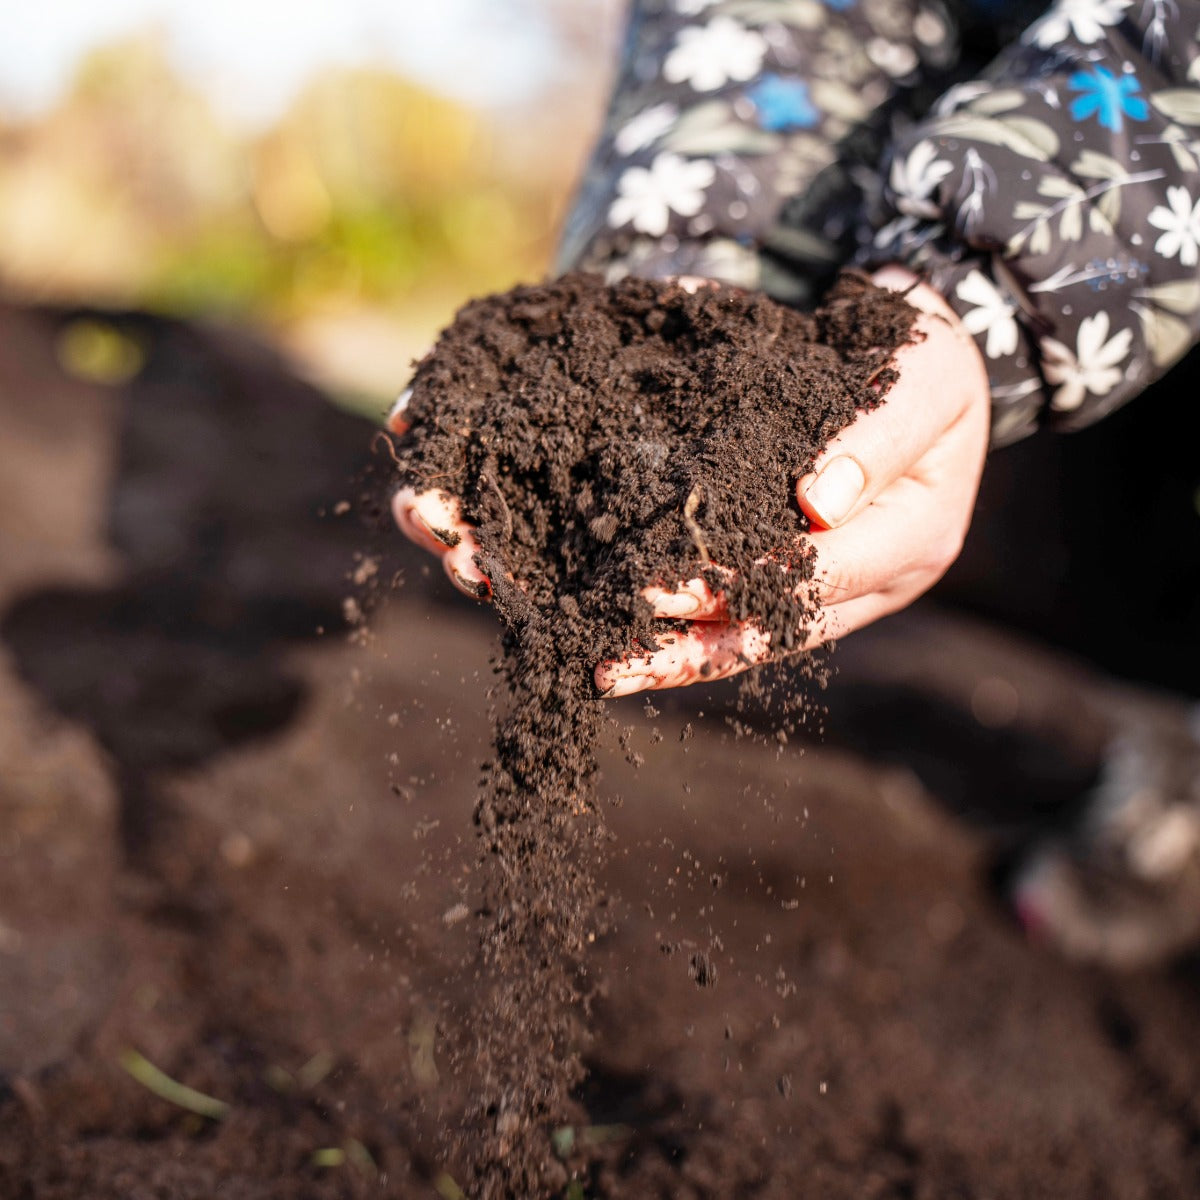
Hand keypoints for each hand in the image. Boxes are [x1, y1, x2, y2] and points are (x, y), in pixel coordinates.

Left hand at [594, 266, 990, 696]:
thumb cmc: (926, 364)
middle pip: (783, 627)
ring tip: (613, 672)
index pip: (824, 573)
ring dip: (684, 657)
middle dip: (698, 641)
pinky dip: (693, 633)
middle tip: (619, 654)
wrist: (924, 368)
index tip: (670, 585)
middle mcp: (881, 581)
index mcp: (916, 536)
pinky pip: (750, 617)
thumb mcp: (923, 380)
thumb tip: (817, 504)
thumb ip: (878, 438)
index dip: (747, 581)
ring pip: (760, 637)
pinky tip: (636, 651)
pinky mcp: (807, 579)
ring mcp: (844, 589)